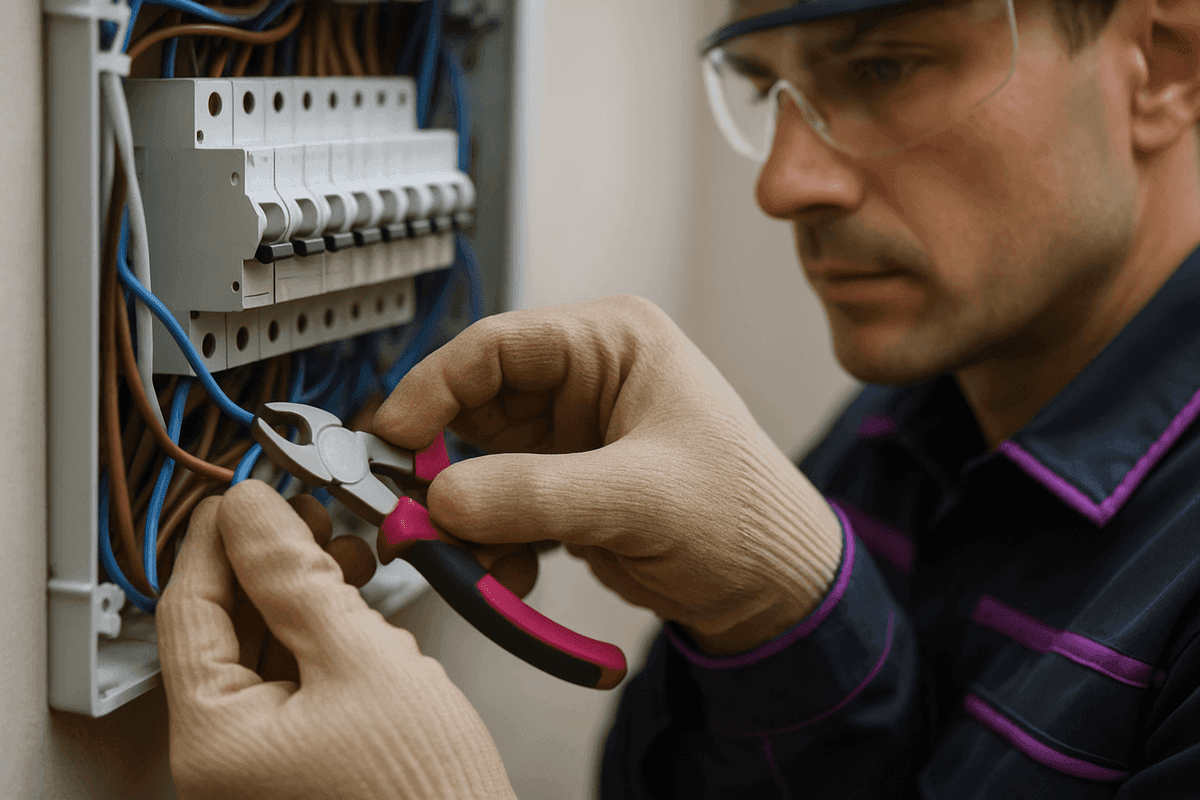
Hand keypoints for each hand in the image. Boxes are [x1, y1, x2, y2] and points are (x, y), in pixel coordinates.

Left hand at [156, 481, 515, 799]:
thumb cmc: (422, 794)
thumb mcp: (359, 658)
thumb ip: (296, 576)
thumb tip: (253, 512)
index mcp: (215, 740)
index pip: (188, 611)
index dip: (218, 539)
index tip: (244, 494)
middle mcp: (228, 756)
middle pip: (226, 627)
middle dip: (269, 563)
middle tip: (306, 516)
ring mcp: (268, 760)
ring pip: (266, 648)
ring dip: (303, 592)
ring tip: (345, 555)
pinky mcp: (308, 756)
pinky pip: (299, 677)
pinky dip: (325, 632)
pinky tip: (358, 604)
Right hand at [374, 295, 843, 654]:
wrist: (773, 589)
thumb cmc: (742, 516)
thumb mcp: (639, 498)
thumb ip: (536, 496)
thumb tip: (442, 500)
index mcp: (613, 343)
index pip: (495, 346)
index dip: (432, 388)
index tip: (391, 438)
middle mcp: (586, 381)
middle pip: (475, 406)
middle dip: (443, 464)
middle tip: (414, 511)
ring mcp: (572, 436)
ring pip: (479, 463)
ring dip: (466, 515)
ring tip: (469, 559)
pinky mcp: (565, 487)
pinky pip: (499, 506)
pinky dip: (491, 542)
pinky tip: (511, 574)